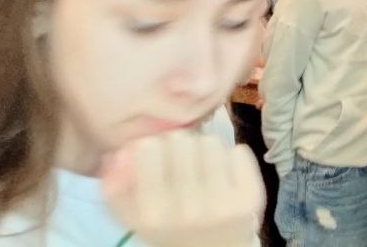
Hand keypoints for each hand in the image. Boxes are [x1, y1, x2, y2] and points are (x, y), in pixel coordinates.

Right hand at [101, 131, 264, 246]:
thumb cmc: (172, 228)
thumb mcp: (136, 215)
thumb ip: (116, 186)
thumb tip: (118, 152)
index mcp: (152, 214)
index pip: (150, 148)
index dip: (153, 146)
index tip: (156, 156)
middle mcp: (187, 209)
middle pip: (181, 139)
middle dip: (180, 146)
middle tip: (183, 161)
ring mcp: (222, 204)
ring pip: (210, 141)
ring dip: (205, 150)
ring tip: (204, 169)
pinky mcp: (250, 198)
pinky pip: (238, 151)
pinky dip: (231, 158)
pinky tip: (226, 176)